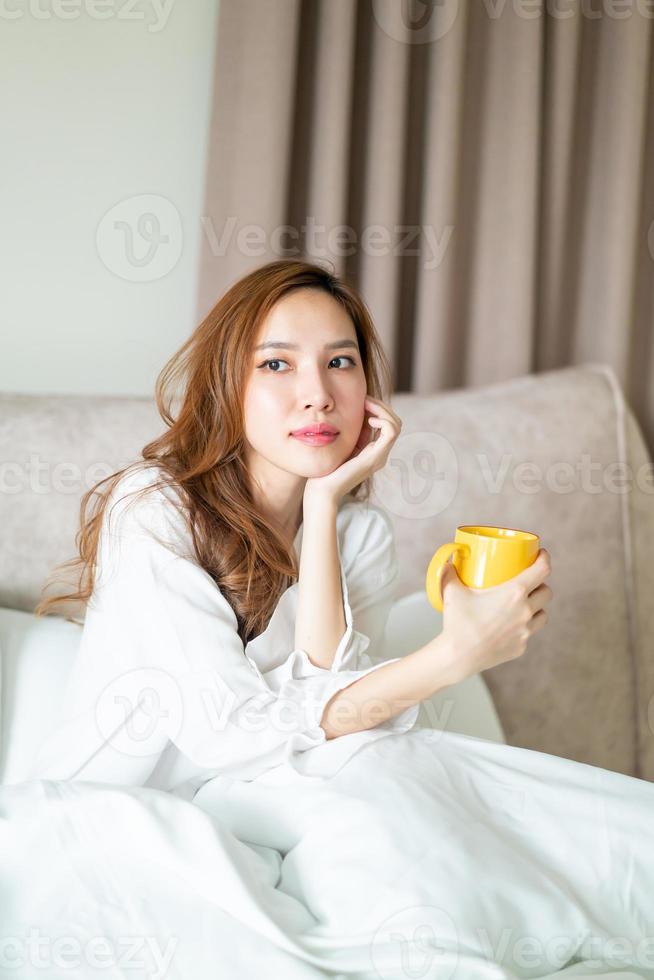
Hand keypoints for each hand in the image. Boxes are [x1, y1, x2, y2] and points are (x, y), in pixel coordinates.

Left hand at [303, 396, 401, 504]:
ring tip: (367, 405)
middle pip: (395, 423)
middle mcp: (380, 454)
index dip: (378, 408)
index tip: (362, 401)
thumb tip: (356, 413)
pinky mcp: (375, 457)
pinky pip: (391, 432)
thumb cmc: (326, 470)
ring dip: (383, 409)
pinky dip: (383, 420)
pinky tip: (369, 420)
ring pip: (396, 425)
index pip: (387, 424)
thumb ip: (351, 433)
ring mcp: (379, 456)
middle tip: (365, 399)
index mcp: (373, 451)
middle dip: (382, 406)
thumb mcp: (341, 445)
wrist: (322, 491)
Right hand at [438, 549, 552, 683]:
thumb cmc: (458, 622)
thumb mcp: (452, 592)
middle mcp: (525, 611)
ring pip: (543, 613)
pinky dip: (525, 625)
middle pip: (546, 592)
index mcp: (514, 593)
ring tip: (526, 603)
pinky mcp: (521, 646)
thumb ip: (449, 573)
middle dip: (541, 584)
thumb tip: (448, 562)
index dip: (545, 559)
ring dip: (538, 606)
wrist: (459, 657)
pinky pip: (529, 632)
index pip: (542, 570)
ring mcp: (525, 631)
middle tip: (529, 580)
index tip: (540, 554)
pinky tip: (514, 624)